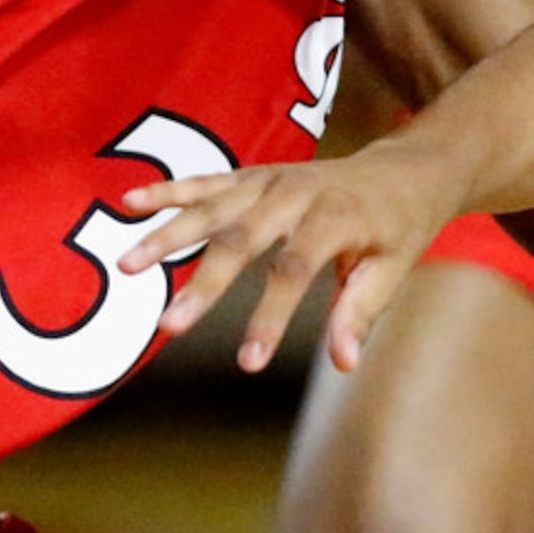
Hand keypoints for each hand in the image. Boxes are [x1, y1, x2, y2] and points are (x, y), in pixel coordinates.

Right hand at [119, 143, 465, 372]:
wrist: (407, 168)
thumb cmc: (399, 225)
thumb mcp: (394, 267)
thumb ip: (361, 310)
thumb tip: (343, 364)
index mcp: (337, 216)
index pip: (294, 270)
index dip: (270, 317)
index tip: (247, 363)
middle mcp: (297, 193)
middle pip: (242, 239)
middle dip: (204, 285)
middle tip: (167, 328)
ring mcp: (271, 180)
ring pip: (212, 209)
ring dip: (167, 235)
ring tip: (127, 266)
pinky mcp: (254, 176)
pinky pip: (205, 182)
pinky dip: (167, 191)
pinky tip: (129, 203)